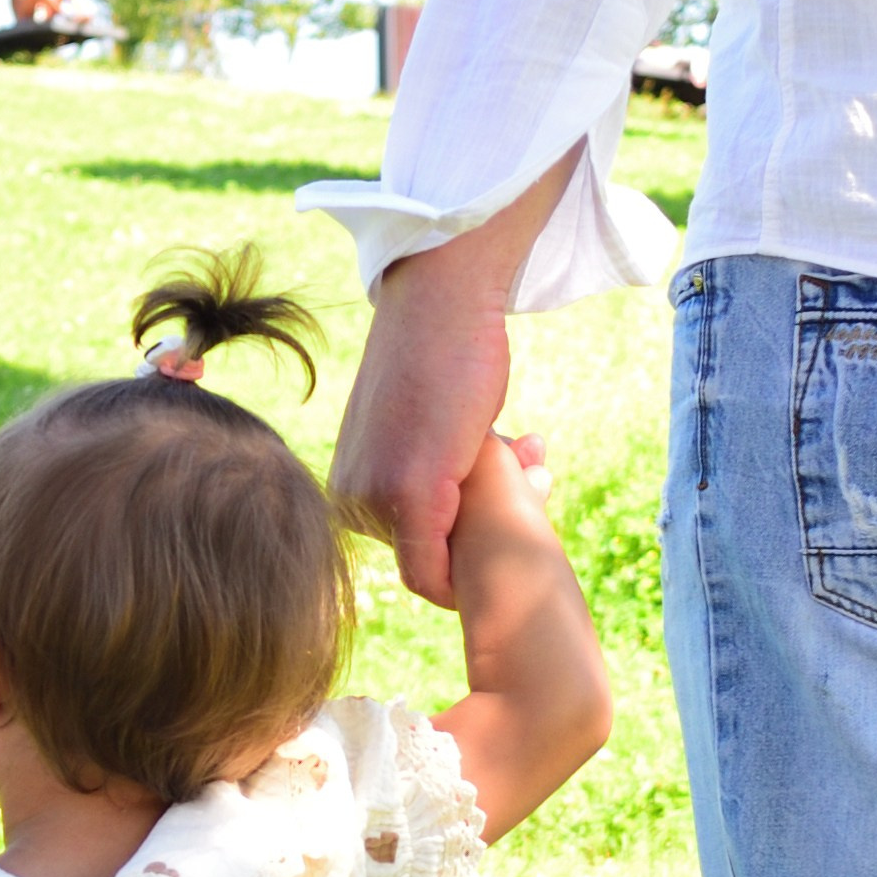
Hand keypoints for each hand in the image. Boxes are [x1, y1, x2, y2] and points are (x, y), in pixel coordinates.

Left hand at [325, 151, 582, 605]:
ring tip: (524, 448)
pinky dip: (478, 562)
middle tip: (529, 458)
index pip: (411, 559)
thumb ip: (429, 482)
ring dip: (497, 524)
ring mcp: (373, 503)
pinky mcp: (409, 496)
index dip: (467, 538)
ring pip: (445, 567)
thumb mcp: (423, 435)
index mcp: (347, 492)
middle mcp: (348, 504)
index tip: (505, 489)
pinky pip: (437, 576)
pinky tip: (525, 481)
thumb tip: (463, 524)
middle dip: (485, 529)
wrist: (441, 301)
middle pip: (432, 563)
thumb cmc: (440, 359)